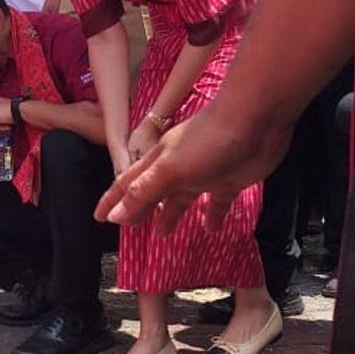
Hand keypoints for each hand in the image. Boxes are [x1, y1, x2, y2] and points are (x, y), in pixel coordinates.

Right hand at [95, 103, 292, 233]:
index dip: (113, 202)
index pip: (128, 185)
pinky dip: (211, 216)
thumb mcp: (169, 169)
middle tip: (129, 227)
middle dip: (139, 208)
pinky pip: (217, 202)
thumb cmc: (208, 140)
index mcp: (158, 162)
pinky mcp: (230, 178)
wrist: (255, 119)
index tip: (99, 218)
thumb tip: (114, 216)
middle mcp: (178, 167)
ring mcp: (204, 172)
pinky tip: (210, 230)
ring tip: (162, 234)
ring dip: (171, 214)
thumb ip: (143, 192)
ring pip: (181, 198)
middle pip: (152, 192)